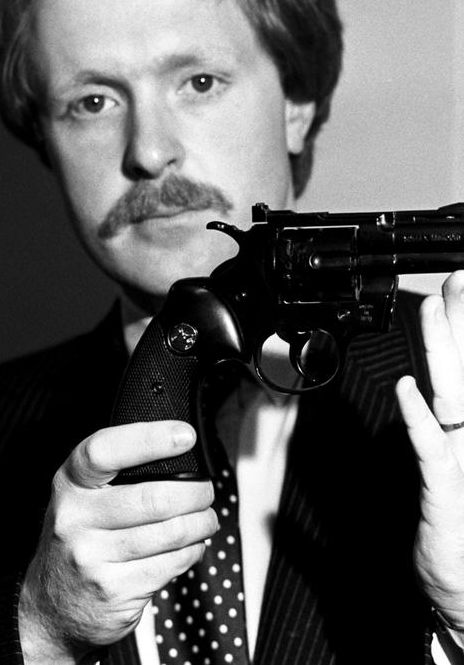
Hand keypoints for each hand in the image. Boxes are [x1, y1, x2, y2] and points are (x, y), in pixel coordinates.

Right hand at [18, 420, 217, 661]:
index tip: (185, 435)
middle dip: (195, 492)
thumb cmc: (81, 536)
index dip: (150, 439)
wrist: (53, 606)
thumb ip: (115, 471)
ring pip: (171, 533)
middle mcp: (76, 518)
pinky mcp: (115, 591)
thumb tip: (177, 449)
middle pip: (154, 498)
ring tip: (206, 518)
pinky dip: (193, 551)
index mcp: (70, 483)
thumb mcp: (82, 495)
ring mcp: (93, 558)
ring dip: (201, 523)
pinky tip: (192, 545)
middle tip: (206, 490)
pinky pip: (172, 564)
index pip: (106, 451)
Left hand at [396, 270, 463, 630]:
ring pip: (450, 394)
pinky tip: (405, 389)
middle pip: (463, 368)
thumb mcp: (439, 467)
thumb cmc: (452, 526)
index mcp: (463, 427)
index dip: (456, 328)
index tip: (450, 290)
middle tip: (456, 278)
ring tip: (433, 308)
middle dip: (458, 321)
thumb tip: (409, 387)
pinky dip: (416, 419)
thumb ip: (424, 427)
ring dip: (440, 350)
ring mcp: (461, 457)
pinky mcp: (444, 487)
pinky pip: (428, 448)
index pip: (460, 367)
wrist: (463, 585)